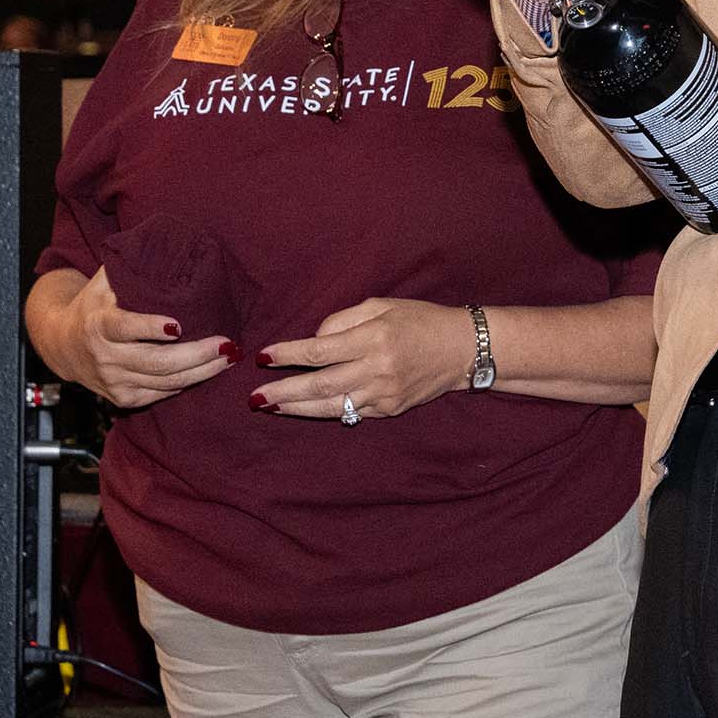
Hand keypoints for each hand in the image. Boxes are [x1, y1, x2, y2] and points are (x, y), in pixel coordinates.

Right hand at [39, 269, 235, 410]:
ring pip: (164, 382)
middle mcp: (104, 356)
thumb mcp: (104, 280)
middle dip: (196, 354)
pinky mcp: (122, 398)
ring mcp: (113, 381)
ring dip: (202, 371)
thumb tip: (166, 236)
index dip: (150, 327)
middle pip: (156, 361)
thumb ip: (130, 261)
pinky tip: (208, 370)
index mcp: (98, 324)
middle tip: (227, 344)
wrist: (61, 345)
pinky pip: (161, 394)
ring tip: (229, 357)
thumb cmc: (94, 304)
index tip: (179, 325)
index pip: (124, 327)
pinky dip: (187, 383)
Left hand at [252, 297, 473, 420]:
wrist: (462, 349)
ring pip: (332, 406)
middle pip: (320, 385)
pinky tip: (306, 409)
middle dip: (284, 392)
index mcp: (374, 338)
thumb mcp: (382, 305)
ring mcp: (384, 393)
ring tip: (271, 407)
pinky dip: (326, 411)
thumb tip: (315, 341)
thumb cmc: (420, 320)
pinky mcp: (390, 409)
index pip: (320, 351)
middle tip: (254, 398)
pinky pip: (352, 412)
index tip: (265, 357)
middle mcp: (377, 369)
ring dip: (297, 409)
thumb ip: (343, 320)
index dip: (288, 355)